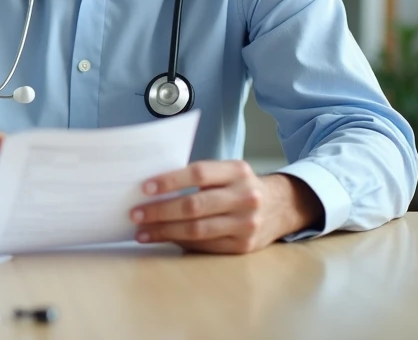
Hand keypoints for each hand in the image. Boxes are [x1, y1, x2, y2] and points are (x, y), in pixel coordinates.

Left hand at [130, 161, 322, 253]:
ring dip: (165, 231)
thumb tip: (153, 189)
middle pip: (195, 205)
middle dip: (160, 211)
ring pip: (198, 230)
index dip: (170, 180)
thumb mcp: (227, 172)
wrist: (281, 206)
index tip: (144, 187)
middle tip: (135, 214)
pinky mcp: (244, 246)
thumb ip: (198, 177)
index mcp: (237, 171)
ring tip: (142, 232)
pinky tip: (164, 239)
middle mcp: (245, 197)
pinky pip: (206, 245)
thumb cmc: (240, 185)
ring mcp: (247, 224)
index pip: (198, 173)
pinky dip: (181, 243)